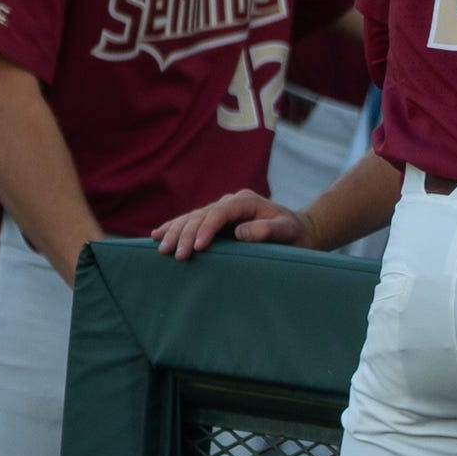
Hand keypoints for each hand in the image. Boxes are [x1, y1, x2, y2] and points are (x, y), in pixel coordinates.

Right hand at [155, 191, 300, 258]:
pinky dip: (175, 228)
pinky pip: (193, 222)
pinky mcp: (218, 220)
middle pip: (201, 215)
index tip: (197, 248)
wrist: (299, 231)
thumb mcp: (286, 231)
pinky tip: (157, 235)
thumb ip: (266, 230)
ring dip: (175, 232)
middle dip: (185, 234)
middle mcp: (230, 201)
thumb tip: (239, 232)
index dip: (206, 229)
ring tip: (161, 247)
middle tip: (174, 254)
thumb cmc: (294, 234)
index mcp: (245, 201)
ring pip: (192, 218)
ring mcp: (223, 209)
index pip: (219, 213)